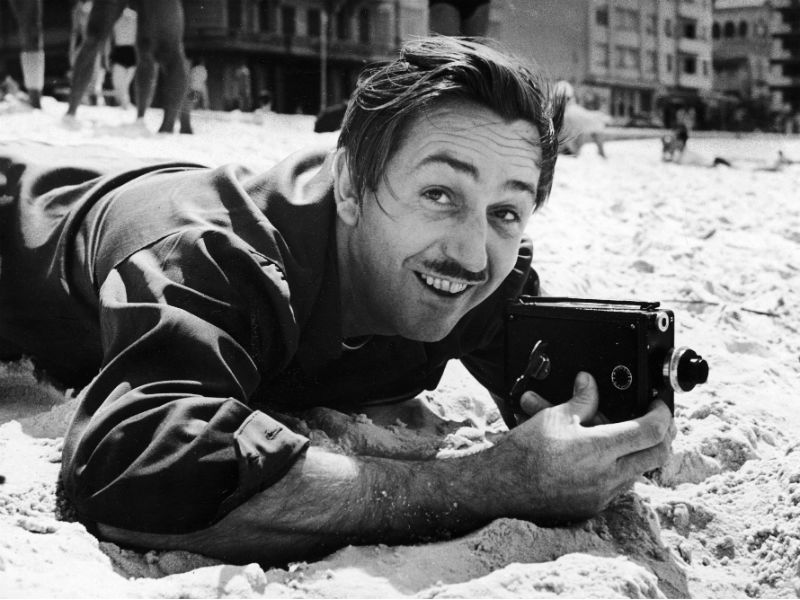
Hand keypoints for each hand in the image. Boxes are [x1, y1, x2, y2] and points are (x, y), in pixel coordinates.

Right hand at [497, 372, 674, 520]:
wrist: (500, 486)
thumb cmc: (524, 451)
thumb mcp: (555, 416)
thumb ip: (581, 400)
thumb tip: (589, 383)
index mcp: (599, 449)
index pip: (651, 432)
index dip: (663, 415)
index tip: (660, 405)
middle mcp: (607, 477)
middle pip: (657, 456)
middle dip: (663, 436)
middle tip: (656, 422)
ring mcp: (602, 495)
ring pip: (637, 471)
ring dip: (634, 452)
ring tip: (614, 434)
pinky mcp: (592, 507)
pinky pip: (616, 486)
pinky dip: (614, 468)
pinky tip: (596, 455)